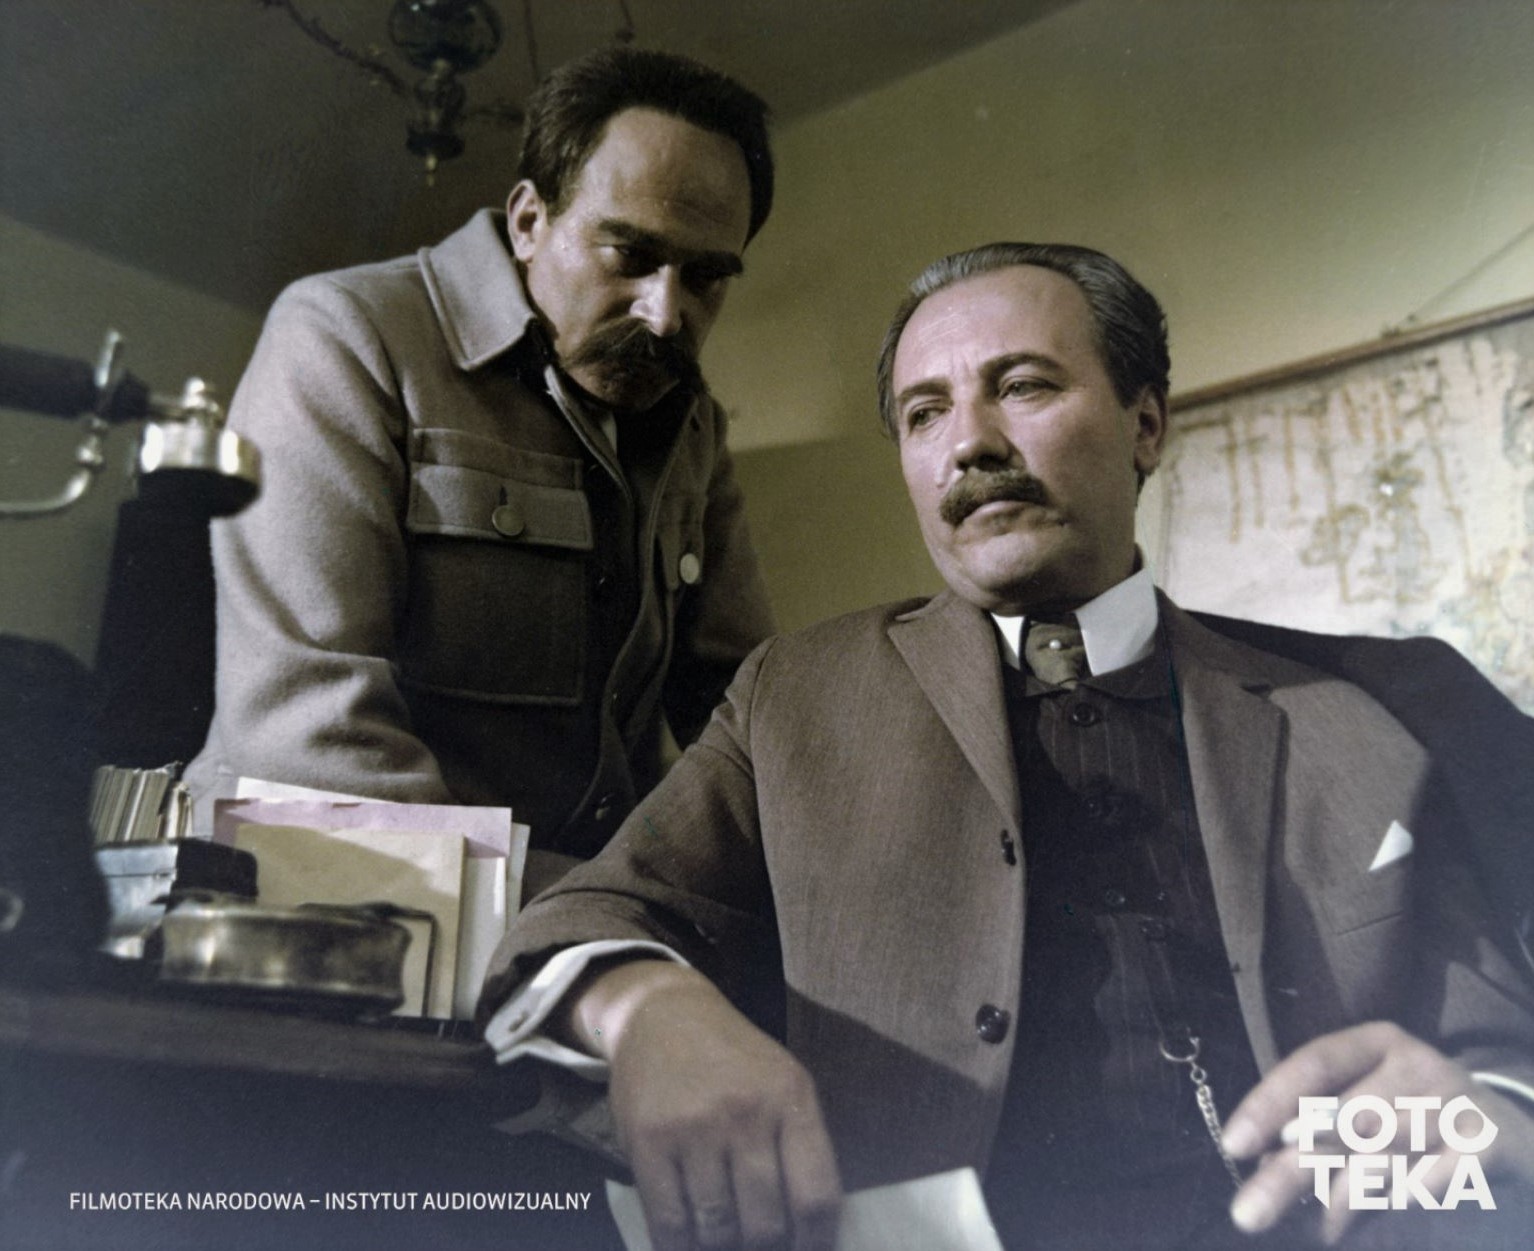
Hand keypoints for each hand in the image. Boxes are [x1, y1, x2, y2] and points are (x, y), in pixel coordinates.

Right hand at [565, 960, 841, 1250]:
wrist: (664, 1013)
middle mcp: (745, 1113)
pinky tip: (689, 1243)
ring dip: (722, 1248)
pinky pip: (668, 1223)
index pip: (816, 1197)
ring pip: (717, 1230)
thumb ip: (800, 1147)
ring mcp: (694, 1128)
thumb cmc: (733, 1058)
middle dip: (763, 1247)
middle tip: (756, 1242)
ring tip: (724, 1239)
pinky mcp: (648, 1141)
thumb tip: (808, 1231)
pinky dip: (680, 1247)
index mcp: (790, 1098)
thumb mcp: (783, 1082)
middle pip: (765, 1224)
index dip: (815, 1243)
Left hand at [1220, 1021, 1533, 1242]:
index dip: (1270, 1102)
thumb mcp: (1372, 1099)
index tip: (1234, 1145)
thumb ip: (1319, 1121)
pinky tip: (1371, 1225)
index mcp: (1378, 1042)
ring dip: (1338, 1204)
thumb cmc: (1418, 1114)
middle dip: (1288, 1172)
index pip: (1314, 1064)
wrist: (1512, 1133)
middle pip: (1339, 1120)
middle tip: (1247, 1213)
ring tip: (1319, 1231)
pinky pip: (1422, 1189)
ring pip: (1377, 1161)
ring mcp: (1456, 1103)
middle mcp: (1418, 1064)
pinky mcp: (1488, 1146)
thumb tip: (1258, 1164)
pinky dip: (1391, 1210)